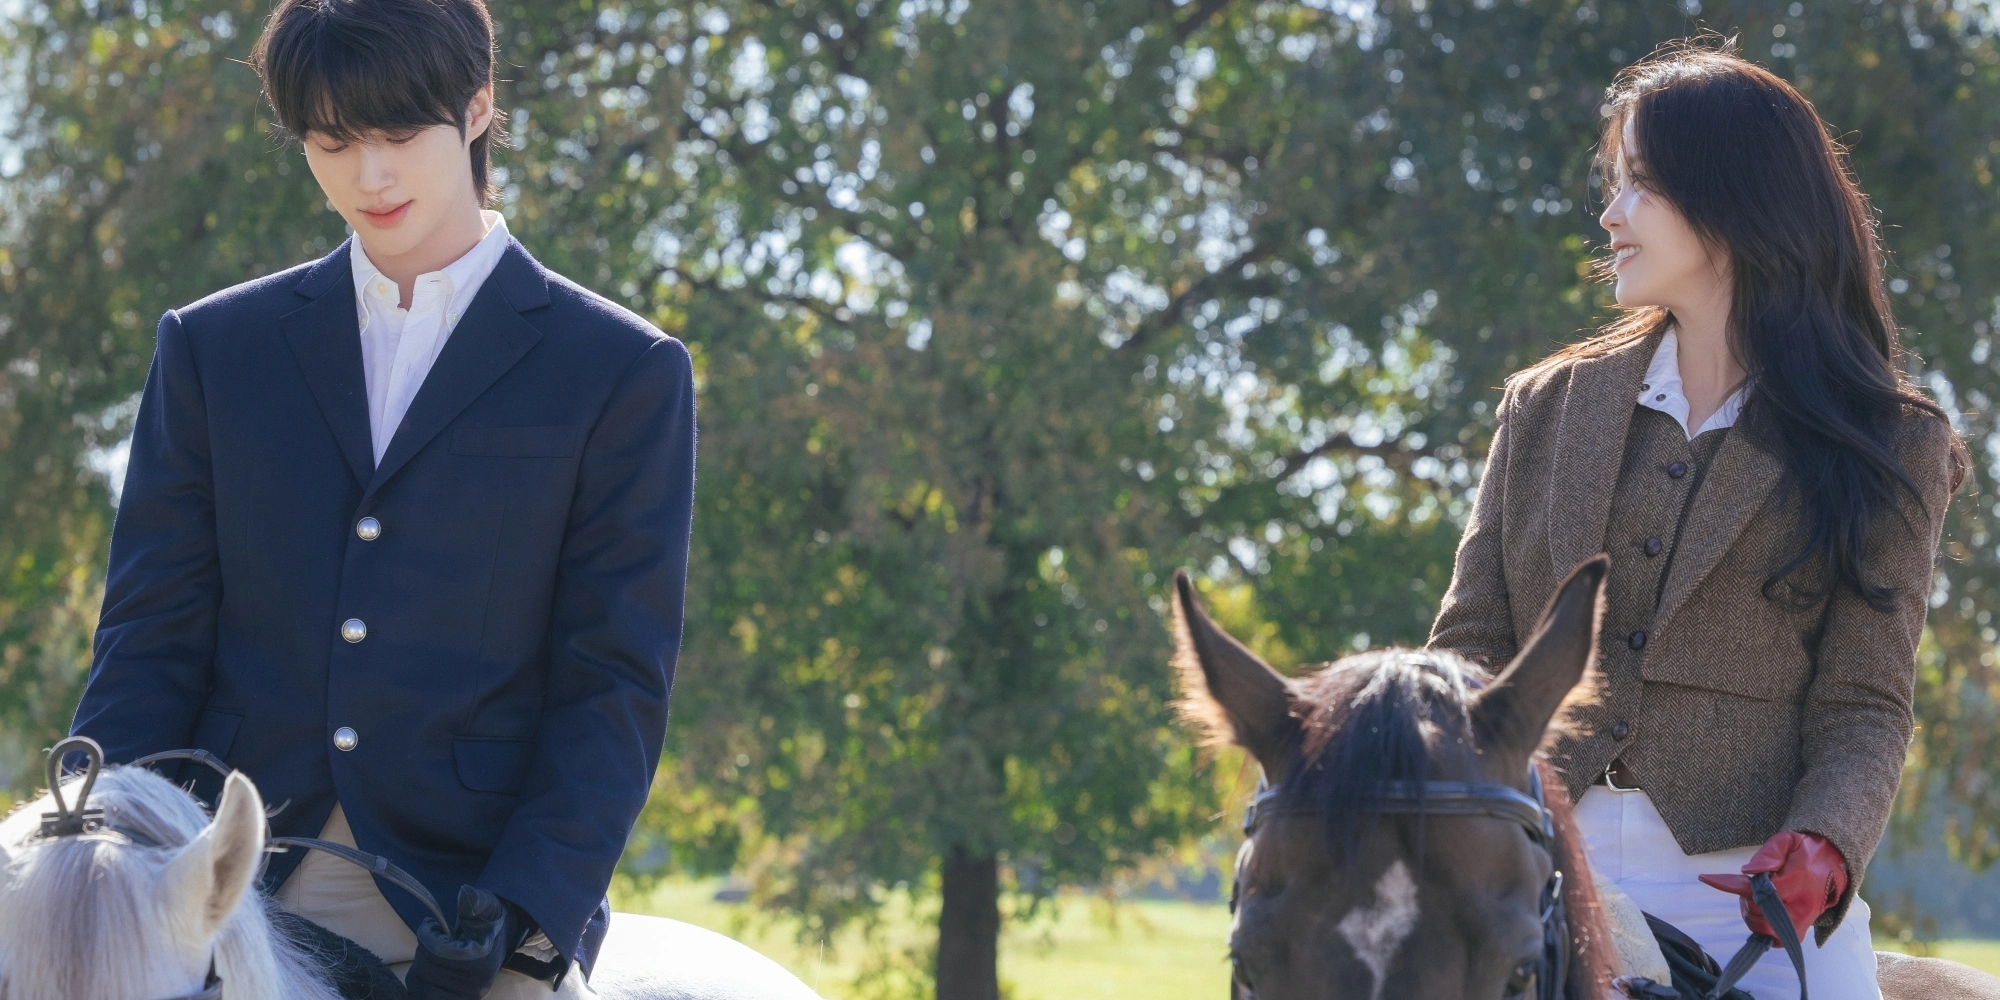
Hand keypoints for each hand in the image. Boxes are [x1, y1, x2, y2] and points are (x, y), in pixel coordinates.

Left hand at [404, 885, 522, 999]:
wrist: (501, 942)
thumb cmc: (490, 921)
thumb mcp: (486, 906)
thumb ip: (475, 901)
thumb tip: (465, 892)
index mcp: (482, 961)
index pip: (440, 953)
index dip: (427, 936)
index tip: (431, 925)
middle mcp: (475, 986)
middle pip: (427, 971)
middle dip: (422, 952)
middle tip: (429, 940)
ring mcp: (465, 997)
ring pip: (421, 987)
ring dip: (419, 968)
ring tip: (429, 955)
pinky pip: (424, 996)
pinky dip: (421, 983)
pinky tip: (428, 970)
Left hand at [1698, 830, 1847, 940]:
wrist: (1833, 863)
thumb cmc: (1806, 850)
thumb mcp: (1788, 840)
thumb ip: (1769, 853)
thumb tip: (1749, 871)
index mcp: (1799, 880)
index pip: (1760, 888)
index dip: (1730, 885)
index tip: (1705, 877)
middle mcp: (1802, 905)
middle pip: (1759, 913)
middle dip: (1745, 900)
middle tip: (1748, 886)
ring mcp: (1803, 921)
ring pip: (1765, 930)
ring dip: (1751, 914)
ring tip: (1755, 897)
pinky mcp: (1801, 930)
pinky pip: (1776, 940)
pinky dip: (1762, 930)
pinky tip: (1760, 912)